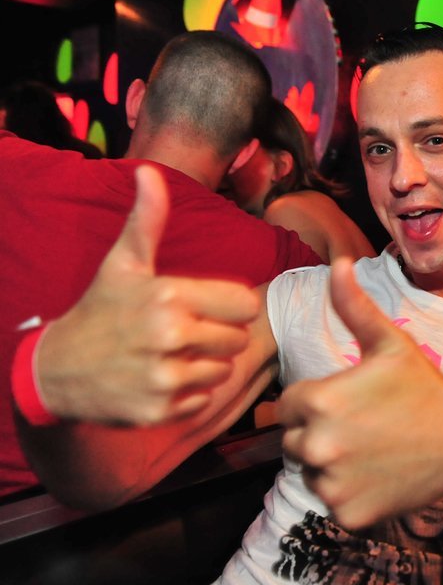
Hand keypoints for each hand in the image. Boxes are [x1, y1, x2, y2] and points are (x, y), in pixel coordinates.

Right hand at [35, 165, 260, 424]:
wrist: (56, 369)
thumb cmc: (100, 310)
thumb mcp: (123, 263)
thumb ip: (147, 220)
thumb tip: (150, 173)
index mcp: (170, 296)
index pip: (245, 305)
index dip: (229, 306)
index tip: (205, 306)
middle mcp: (170, 337)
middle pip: (237, 339)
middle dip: (218, 335)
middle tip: (183, 332)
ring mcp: (165, 377)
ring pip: (223, 370)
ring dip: (205, 365)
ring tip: (172, 354)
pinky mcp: (161, 411)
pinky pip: (203, 400)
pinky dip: (188, 394)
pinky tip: (160, 380)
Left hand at [279, 258, 442, 528]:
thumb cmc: (426, 388)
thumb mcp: (390, 343)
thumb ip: (354, 307)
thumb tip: (338, 264)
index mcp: (319, 400)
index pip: (289, 405)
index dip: (318, 401)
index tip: (352, 402)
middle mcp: (317, 445)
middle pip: (294, 441)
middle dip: (320, 433)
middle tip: (363, 427)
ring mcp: (332, 484)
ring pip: (311, 472)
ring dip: (331, 464)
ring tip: (372, 450)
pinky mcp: (347, 514)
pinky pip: (332, 500)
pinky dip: (349, 493)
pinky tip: (379, 476)